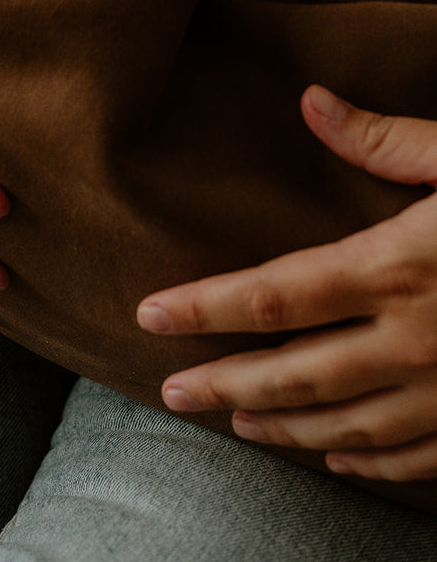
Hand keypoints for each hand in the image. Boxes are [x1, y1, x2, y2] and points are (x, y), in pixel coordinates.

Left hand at [136, 85, 436, 480]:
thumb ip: (384, 139)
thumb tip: (310, 100)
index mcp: (397, 265)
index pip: (274, 294)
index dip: (205, 307)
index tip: (150, 315)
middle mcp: (415, 339)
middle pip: (294, 374)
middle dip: (224, 384)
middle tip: (168, 391)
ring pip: (346, 425)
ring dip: (284, 427)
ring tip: (235, 422)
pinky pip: (414, 456)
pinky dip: (367, 462)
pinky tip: (338, 459)